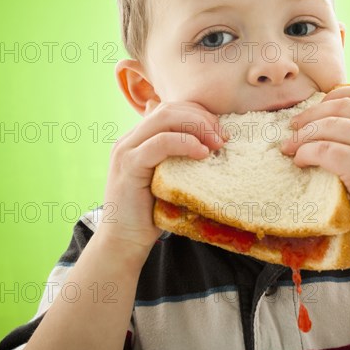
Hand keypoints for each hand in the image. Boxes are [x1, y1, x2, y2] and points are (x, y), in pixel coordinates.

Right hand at [97, 101, 226, 257]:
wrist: (125, 241)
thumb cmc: (153, 212)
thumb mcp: (172, 178)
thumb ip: (183, 158)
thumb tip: (211, 144)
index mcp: (140, 137)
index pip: (172, 108)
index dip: (200, 114)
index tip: (222, 132)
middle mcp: (130, 138)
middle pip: (170, 108)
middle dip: (202, 118)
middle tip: (224, 137)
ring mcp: (126, 149)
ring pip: (165, 118)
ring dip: (198, 126)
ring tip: (218, 144)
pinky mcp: (128, 165)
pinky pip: (160, 143)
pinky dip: (185, 143)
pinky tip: (203, 154)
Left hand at [280, 84, 349, 255]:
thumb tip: (337, 126)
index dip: (334, 96)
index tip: (317, 107)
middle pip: (342, 106)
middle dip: (312, 114)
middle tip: (293, 127)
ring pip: (329, 126)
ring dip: (302, 135)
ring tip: (289, 147)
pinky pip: (323, 150)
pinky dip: (306, 152)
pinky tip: (300, 161)